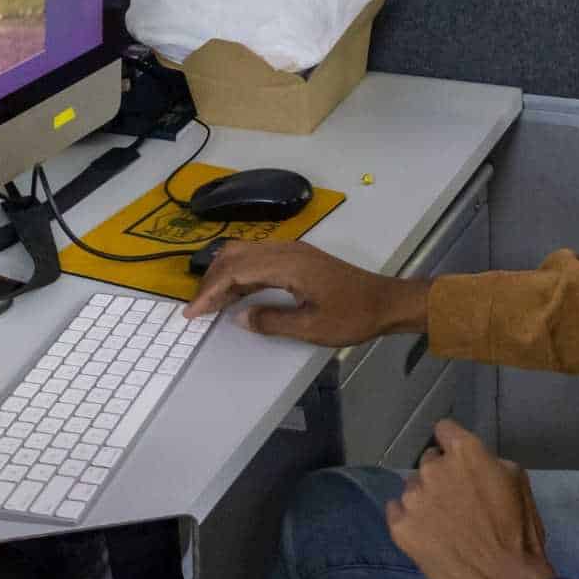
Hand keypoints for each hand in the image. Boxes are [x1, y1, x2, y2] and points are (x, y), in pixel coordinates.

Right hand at [183, 240, 428, 345]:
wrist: (386, 302)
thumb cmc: (353, 316)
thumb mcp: (311, 327)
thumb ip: (272, 321)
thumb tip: (238, 317)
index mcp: (288, 264)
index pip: (236, 271)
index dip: (210, 291)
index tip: (192, 312)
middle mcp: (287, 250)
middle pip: (236, 256)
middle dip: (211, 281)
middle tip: (196, 309)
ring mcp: (293, 252)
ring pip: (246, 255)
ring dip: (225, 276)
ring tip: (210, 304)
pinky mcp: (299, 259)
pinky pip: (260, 260)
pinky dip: (241, 275)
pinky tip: (236, 294)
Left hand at [386, 420, 556, 578]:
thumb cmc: (519, 530)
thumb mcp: (517, 481)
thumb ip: (488, 462)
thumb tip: (472, 463)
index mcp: (465, 452)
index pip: (444, 430)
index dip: (452, 444)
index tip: (459, 460)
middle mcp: (433, 469)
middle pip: (429, 461)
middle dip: (441, 475)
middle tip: (457, 500)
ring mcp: (413, 499)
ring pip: (413, 487)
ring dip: (425, 499)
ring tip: (443, 523)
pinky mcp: (400, 527)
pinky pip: (396, 511)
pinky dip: (409, 519)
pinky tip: (427, 534)